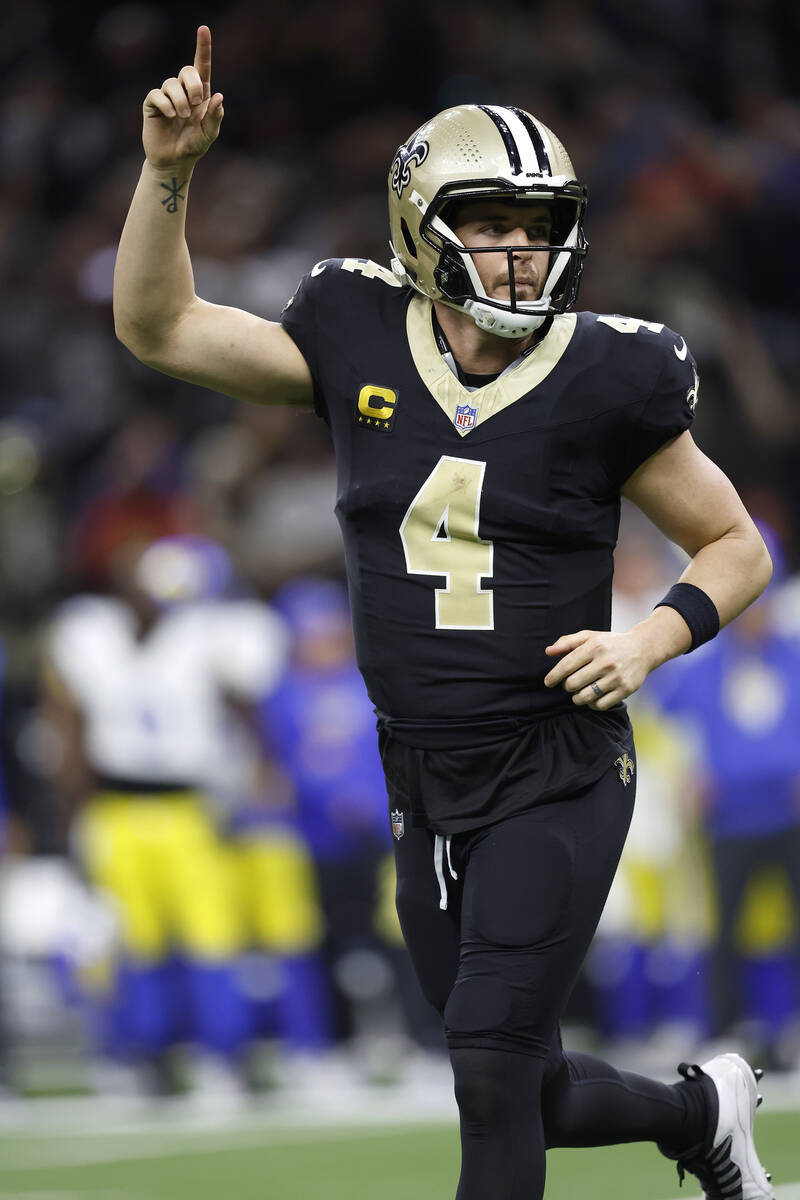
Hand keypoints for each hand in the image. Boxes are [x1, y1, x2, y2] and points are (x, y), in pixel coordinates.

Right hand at [142, 25, 223, 169]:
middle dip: (192, 85)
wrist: (174, 161)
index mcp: (200, 94)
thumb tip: (219, 96)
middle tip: (195, 104)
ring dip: (179, 100)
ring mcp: (167, 96)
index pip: (202, 66)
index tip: (203, 29)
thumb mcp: (209, 134)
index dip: (203, 48)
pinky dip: (165, 104)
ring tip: (181, 117)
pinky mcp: (153, 104)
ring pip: (171, 83)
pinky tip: (170, 116)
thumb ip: (215, 116)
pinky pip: (157, 94)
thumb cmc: (193, 146)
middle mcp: (183, 91)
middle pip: (186, 71)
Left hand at [543, 629, 652, 709]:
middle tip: (570, 684)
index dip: (553, 676)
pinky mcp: (625, 690)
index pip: (566, 666)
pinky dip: (592, 704)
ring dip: (577, 697)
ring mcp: (616, 677)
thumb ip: (567, 642)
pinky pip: (600, 705)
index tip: (548, 682)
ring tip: (579, 692)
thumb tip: (548, 652)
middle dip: (567, 686)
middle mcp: (605, 662)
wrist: (643, 649)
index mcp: (594, 647)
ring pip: (585, 697)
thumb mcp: (589, 636)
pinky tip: (592, 697)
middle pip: (573, 684)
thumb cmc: (610, 643)